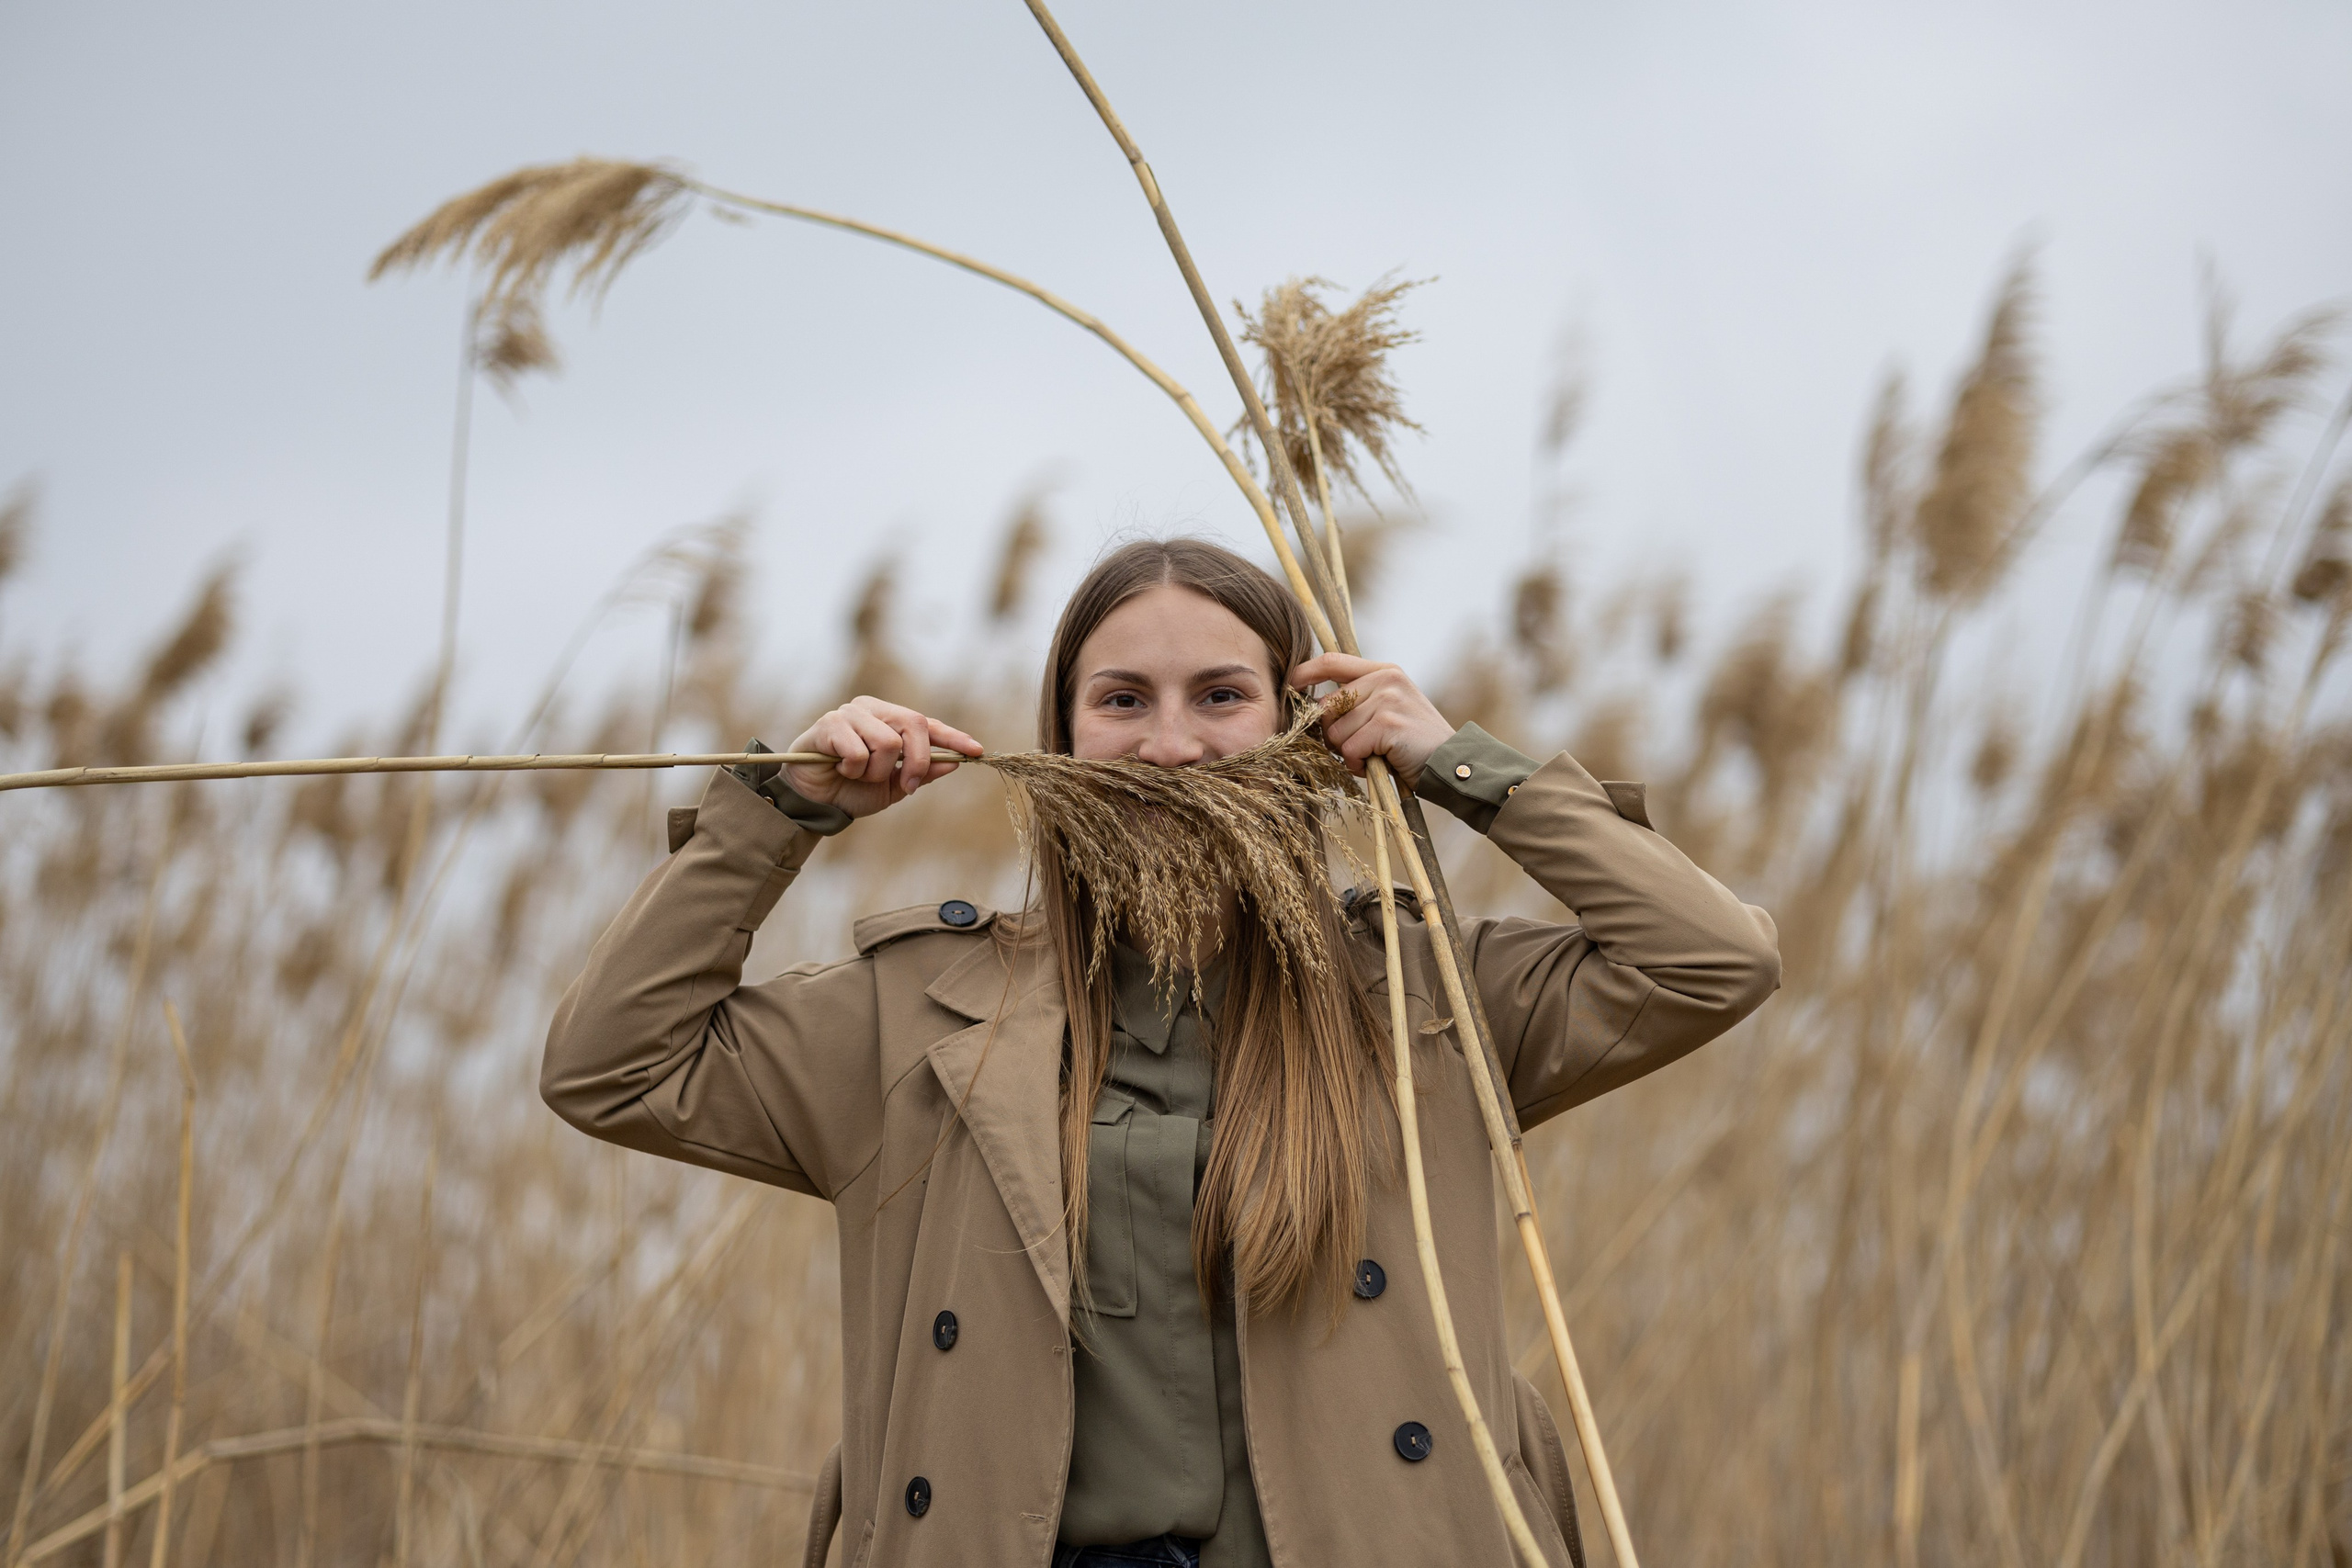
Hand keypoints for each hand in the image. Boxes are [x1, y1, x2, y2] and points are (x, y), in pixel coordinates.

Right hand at [781, 697, 981, 818]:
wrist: (813, 801)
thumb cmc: (852, 790)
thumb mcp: (893, 787)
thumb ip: (921, 773)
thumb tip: (953, 764)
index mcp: (890, 720)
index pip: (927, 724)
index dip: (953, 737)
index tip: (977, 751)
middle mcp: (872, 709)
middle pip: (913, 724)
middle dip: (918, 761)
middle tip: (907, 784)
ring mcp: (850, 713)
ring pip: (887, 742)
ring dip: (877, 771)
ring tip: (859, 775)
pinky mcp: (829, 723)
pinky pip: (859, 751)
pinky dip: (854, 769)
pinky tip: (840, 769)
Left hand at [1289, 653, 1454, 789]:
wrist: (1450, 763)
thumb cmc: (1413, 742)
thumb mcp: (1390, 708)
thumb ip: (1359, 700)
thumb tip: (1314, 706)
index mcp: (1384, 671)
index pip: (1333, 661)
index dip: (1306, 672)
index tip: (1291, 685)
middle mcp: (1385, 679)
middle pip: (1327, 706)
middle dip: (1333, 735)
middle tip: (1358, 748)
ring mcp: (1387, 700)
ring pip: (1336, 732)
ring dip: (1348, 753)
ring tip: (1374, 756)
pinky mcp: (1387, 724)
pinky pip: (1350, 749)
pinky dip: (1358, 764)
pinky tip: (1379, 764)